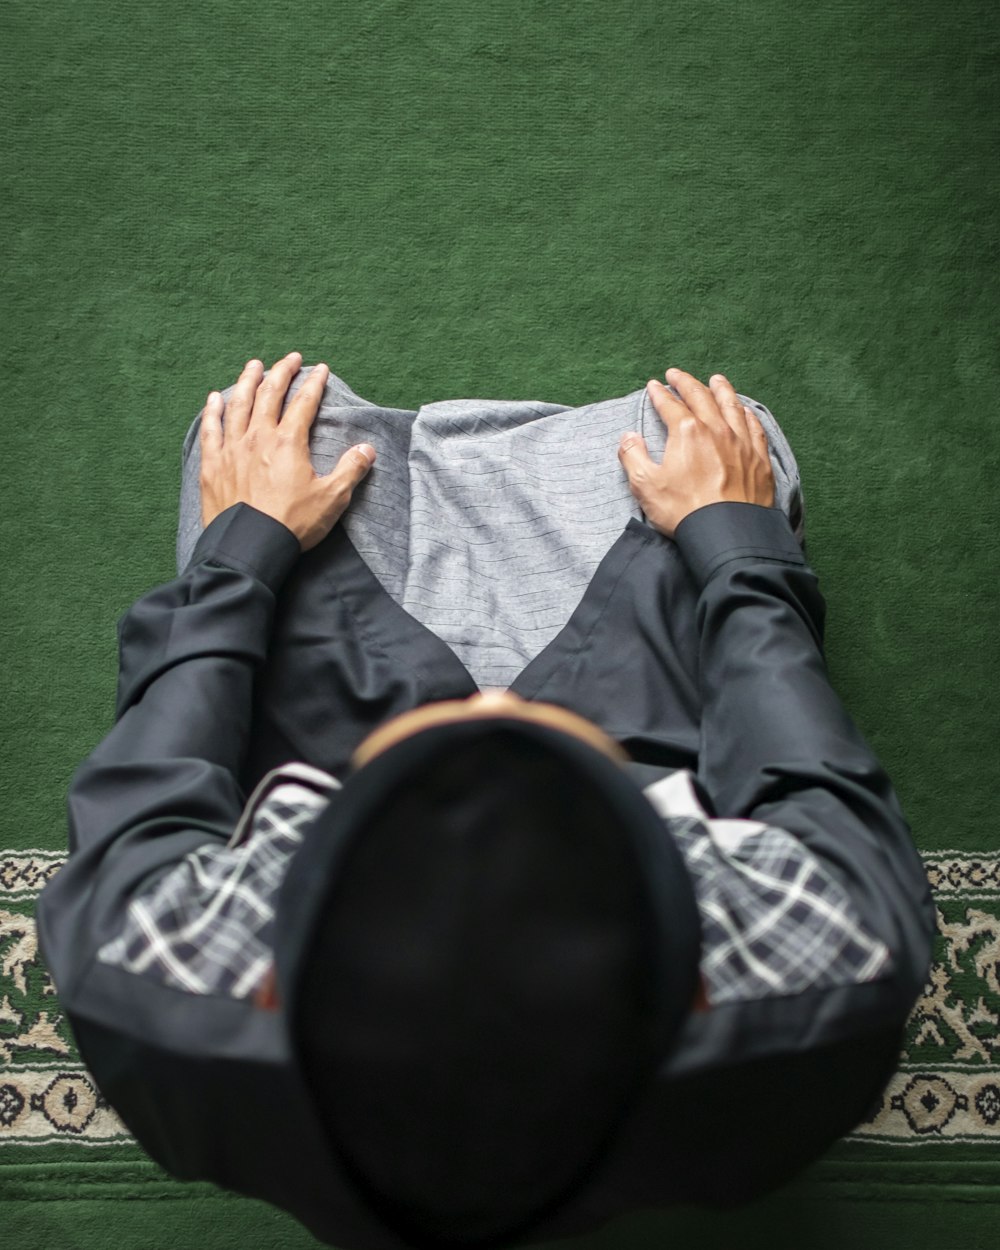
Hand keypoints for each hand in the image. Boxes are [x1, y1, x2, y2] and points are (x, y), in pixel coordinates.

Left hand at [200, 351, 375, 551]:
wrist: (250, 547)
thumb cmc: (292, 525)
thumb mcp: (332, 499)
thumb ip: (350, 470)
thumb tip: (367, 449)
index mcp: (288, 442)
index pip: (303, 403)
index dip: (314, 384)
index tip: (320, 370)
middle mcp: (258, 437)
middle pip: (269, 394)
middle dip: (281, 372)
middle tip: (290, 359)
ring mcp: (231, 449)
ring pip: (238, 405)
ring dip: (247, 381)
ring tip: (253, 366)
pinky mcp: (212, 465)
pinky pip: (210, 430)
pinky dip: (212, 411)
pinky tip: (214, 399)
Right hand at [617, 368, 774, 538]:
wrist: (727, 533)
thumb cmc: (684, 511)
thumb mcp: (646, 486)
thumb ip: (633, 457)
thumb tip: (628, 437)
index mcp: (687, 432)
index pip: (670, 405)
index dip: (660, 394)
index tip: (654, 386)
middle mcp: (716, 430)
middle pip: (701, 397)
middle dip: (686, 382)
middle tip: (677, 374)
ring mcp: (741, 442)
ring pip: (731, 405)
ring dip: (721, 389)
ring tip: (715, 380)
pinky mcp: (759, 459)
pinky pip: (754, 427)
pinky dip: (747, 414)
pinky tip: (744, 411)